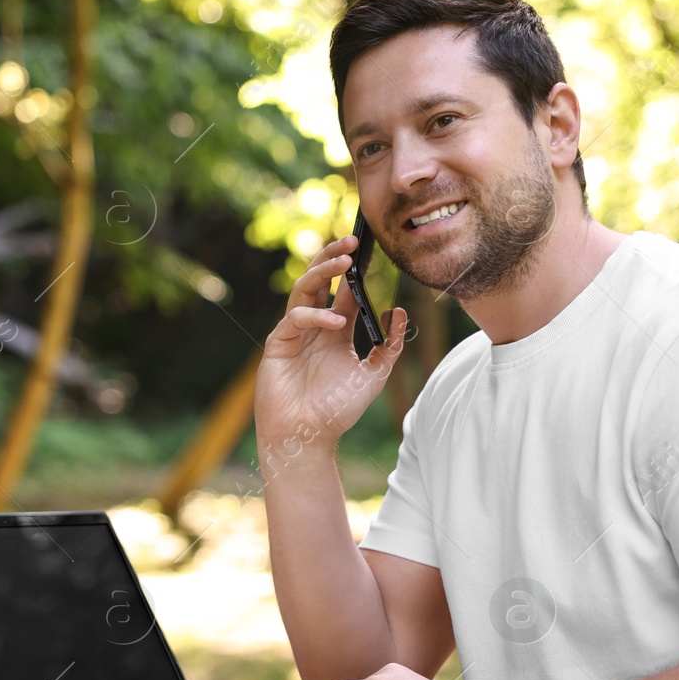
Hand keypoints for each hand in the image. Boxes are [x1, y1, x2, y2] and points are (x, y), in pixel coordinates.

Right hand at [255, 234, 407, 464]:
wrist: (309, 438)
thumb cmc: (337, 410)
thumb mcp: (374, 375)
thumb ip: (390, 345)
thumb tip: (400, 312)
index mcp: (335, 330)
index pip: (344, 290)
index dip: (355, 268)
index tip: (369, 248)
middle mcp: (314, 326)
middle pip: (320, 280)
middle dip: (333, 258)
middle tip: (351, 241)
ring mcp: (294, 333)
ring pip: (302, 289)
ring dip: (321, 272)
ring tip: (343, 262)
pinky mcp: (278, 344)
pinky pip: (295, 319)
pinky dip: (315, 315)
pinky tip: (336, 322)